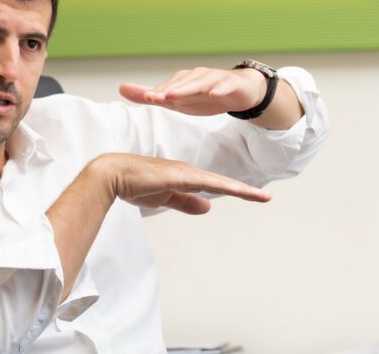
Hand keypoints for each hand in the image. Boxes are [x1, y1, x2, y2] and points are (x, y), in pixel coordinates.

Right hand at [91, 153, 270, 214]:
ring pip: (220, 183)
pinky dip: (225, 187)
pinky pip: (208, 183)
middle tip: (265, 198)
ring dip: (241, 191)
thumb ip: (185, 202)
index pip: (212, 185)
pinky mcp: (180, 177)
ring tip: (262, 198)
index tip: (250, 196)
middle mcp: (188, 172)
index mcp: (183, 176)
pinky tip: (239, 192)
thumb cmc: (134, 184)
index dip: (232, 190)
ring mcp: (185, 173)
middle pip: (221, 183)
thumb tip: (208, 207)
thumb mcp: (164, 198)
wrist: (113, 175)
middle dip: (244, 191)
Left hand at [119, 67, 265, 115]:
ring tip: (176, 95)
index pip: (167, 88)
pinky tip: (214, 94)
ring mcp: (213, 79)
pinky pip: (224, 86)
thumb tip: (121, 88)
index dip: (157, 93)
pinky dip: (219, 89)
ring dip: (188, 88)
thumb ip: (151, 96)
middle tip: (155, 97)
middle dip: (169, 90)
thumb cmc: (204, 94)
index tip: (146, 98)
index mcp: (182, 81)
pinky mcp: (230, 84)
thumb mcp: (177, 100)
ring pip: (200, 83)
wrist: (239, 91)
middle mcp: (195, 77)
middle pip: (181, 84)